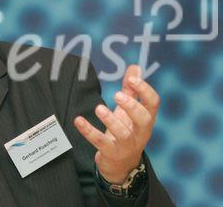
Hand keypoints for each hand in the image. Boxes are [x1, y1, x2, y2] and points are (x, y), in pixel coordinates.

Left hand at [73, 65, 159, 183]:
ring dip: (111, 120)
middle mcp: (140, 133)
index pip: (153, 103)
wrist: (121, 165)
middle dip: (132, 106)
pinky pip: (100, 142)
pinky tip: (78, 120)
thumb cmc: (126, 132)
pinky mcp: (111, 153)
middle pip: (144, 120)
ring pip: (123, 134)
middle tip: (118, 95)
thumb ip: (131, 90)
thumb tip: (135, 67)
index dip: (145, 90)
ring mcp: (126, 145)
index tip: (132, 78)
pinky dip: (89, 131)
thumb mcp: (129, 111)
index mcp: (146, 119)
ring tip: (99, 108)